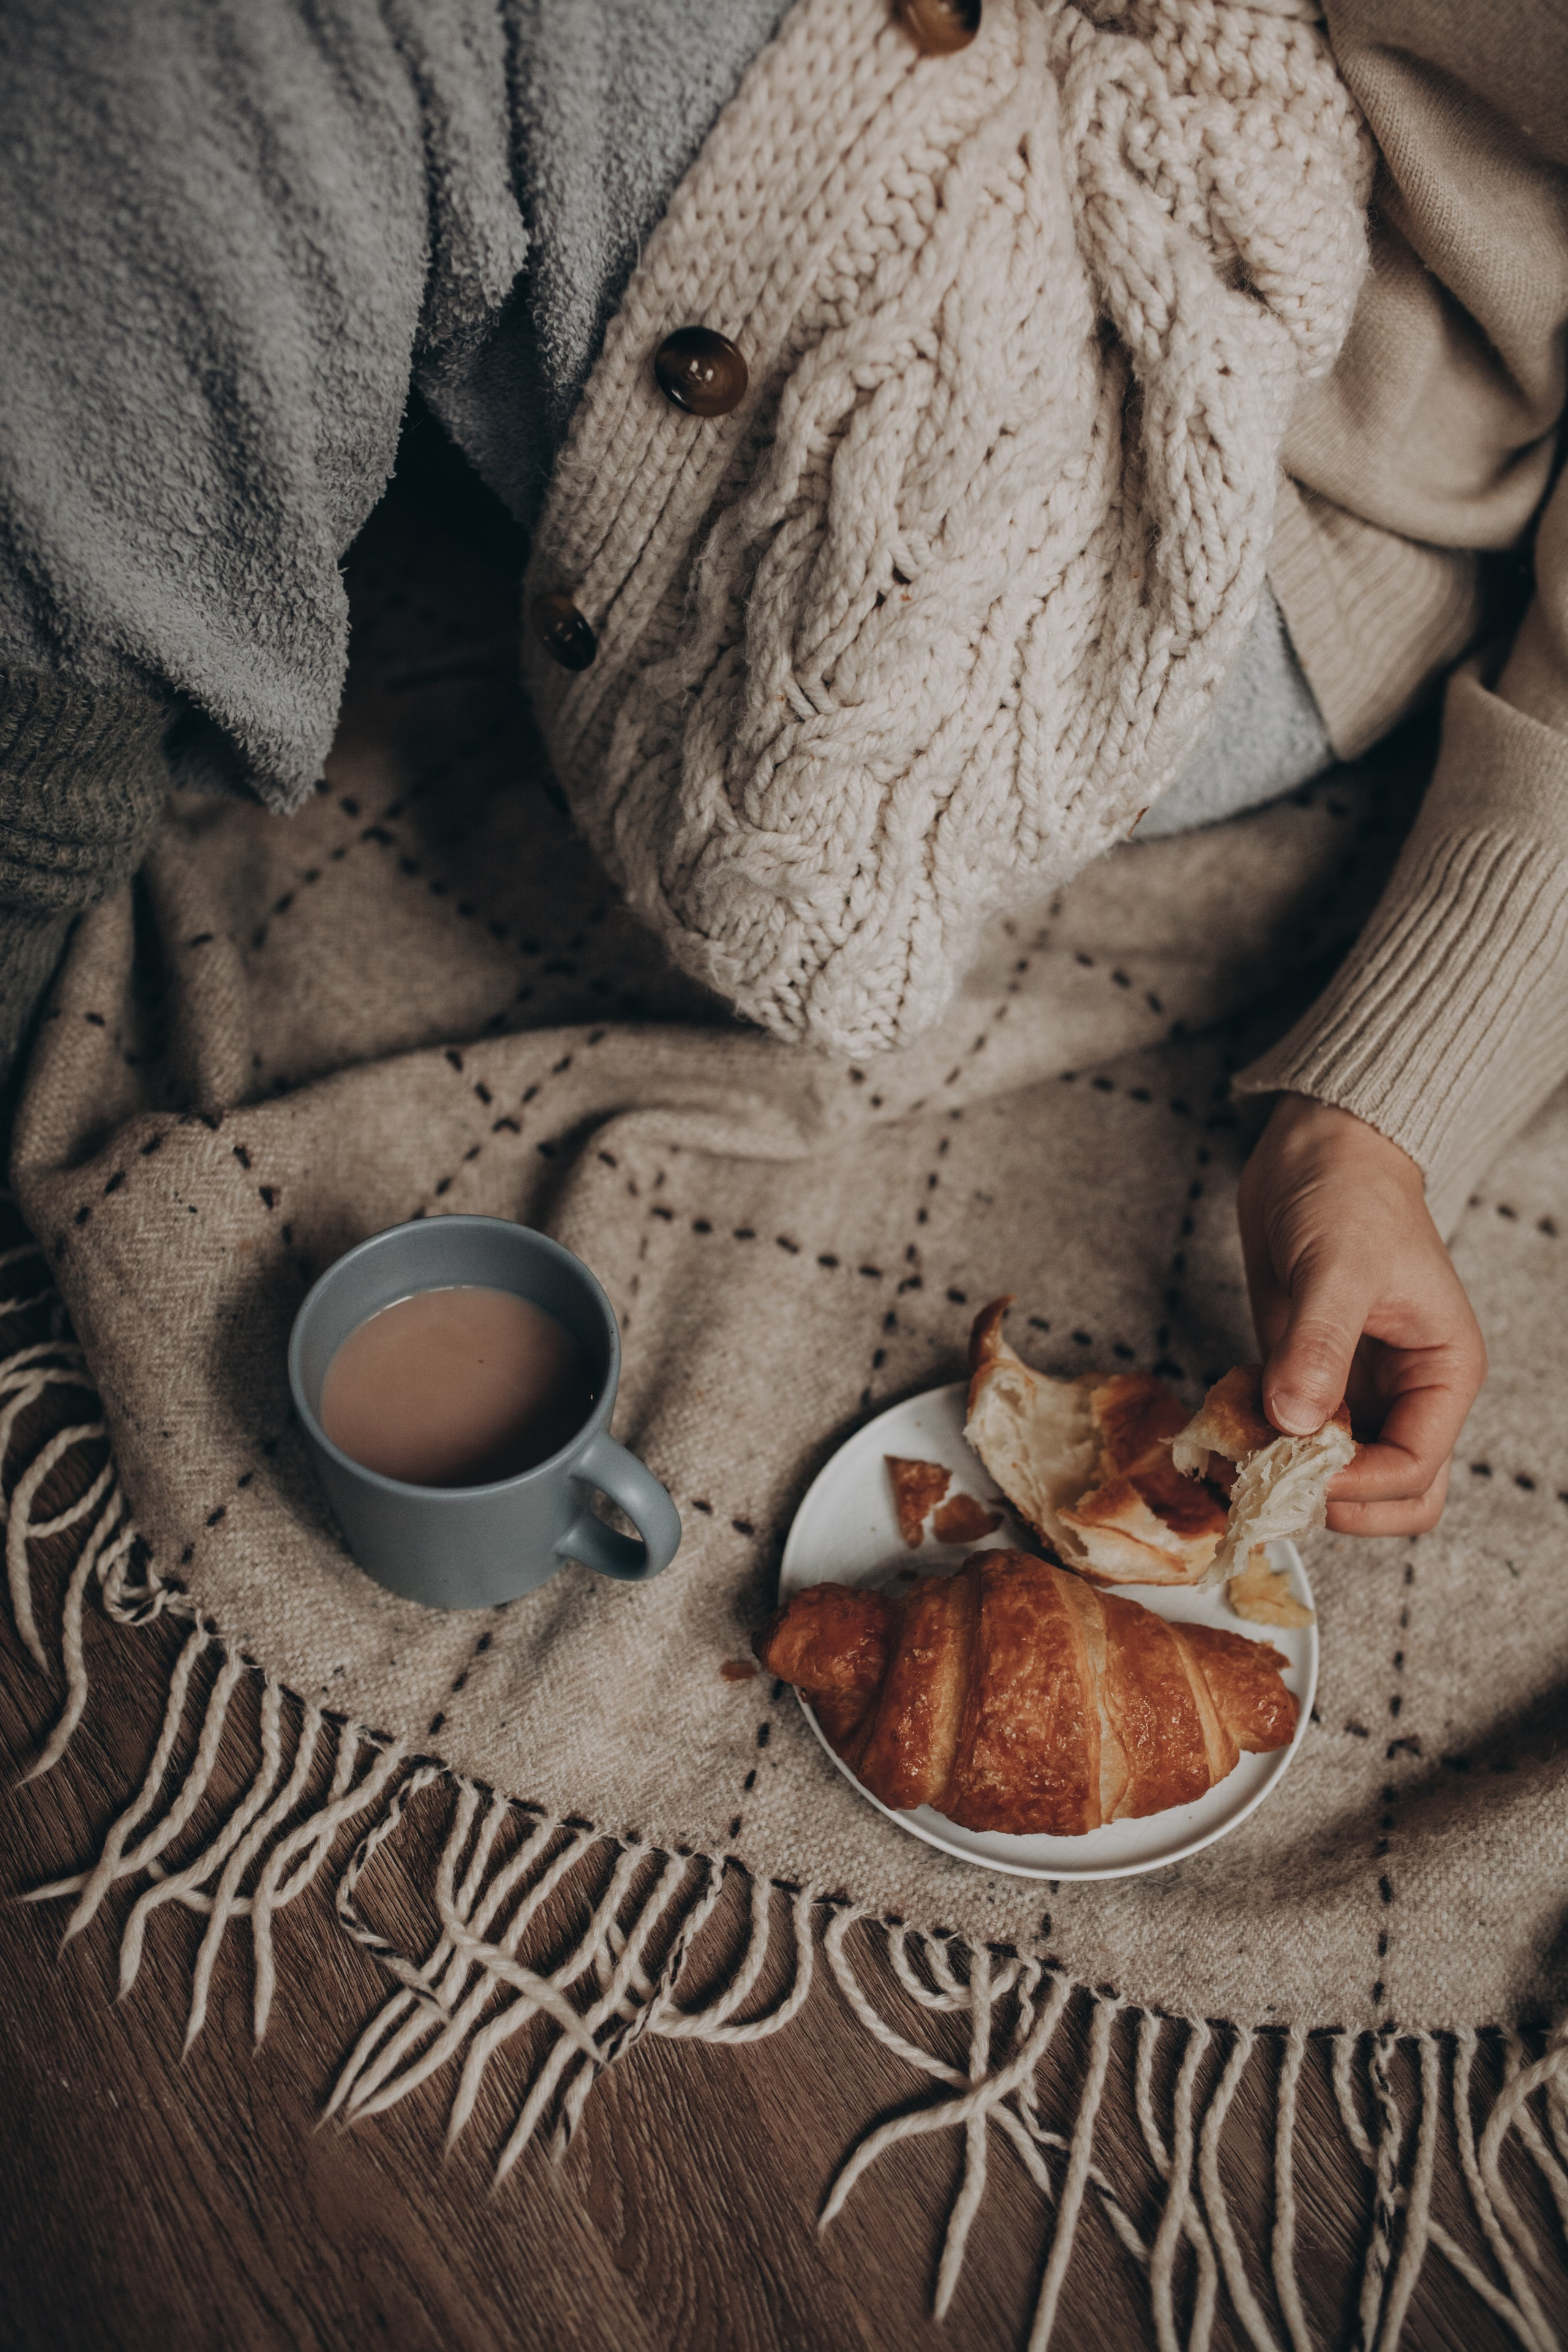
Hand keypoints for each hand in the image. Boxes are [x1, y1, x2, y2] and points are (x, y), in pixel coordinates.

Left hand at [1235, 1094, 1485, 1535]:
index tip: (1298, 1471)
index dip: (1359, 1486)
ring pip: (1338, 1476)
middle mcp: (1406, 1392)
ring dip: (1291, 1476)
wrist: (1317, 1148)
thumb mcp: (1338, 1267)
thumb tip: (1296, 1423)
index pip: (1416, 1470)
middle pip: (1392, 1495)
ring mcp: (1356, 1389)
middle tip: (1272, 1478)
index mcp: (1441, 1372)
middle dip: (1336, 1501)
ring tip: (1241, 1450)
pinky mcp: (1307, 1377)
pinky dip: (1260, 1442)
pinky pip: (1290, 1438)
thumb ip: (1319, 1346)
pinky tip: (1228, 1415)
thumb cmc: (1349, 1193)